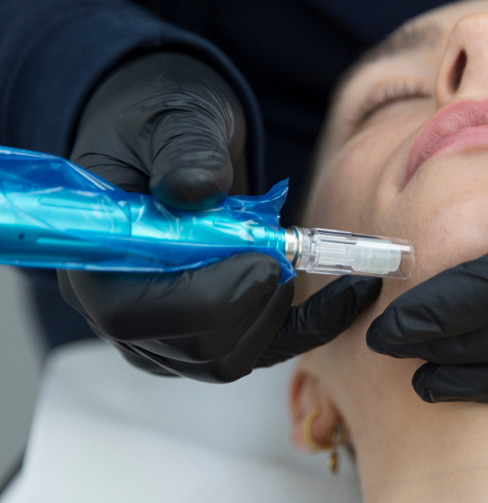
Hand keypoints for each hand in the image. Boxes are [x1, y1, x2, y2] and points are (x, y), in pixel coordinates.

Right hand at [60, 52, 381, 380]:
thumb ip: (183, 150)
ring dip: (275, 311)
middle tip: (278, 248)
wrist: (170, 145)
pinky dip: (310, 327)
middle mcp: (126, 311)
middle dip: (253, 301)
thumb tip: (194, 188)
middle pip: (196, 348)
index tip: (262, 259)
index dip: (208, 299)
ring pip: (231, 358)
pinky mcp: (209, 330)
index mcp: (98, 262)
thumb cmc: (160, 130)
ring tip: (284, 252)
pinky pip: (262, 350)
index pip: (136, 317)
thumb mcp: (173, 119)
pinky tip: (348, 297)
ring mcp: (168, 331)